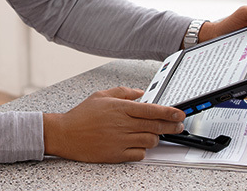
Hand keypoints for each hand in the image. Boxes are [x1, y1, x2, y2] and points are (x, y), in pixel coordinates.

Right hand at [43, 87, 184, 162]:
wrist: (65, 134)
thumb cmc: (81, 115)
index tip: (180, 113)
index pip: (151, 109)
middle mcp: (122, 124)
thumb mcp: (101, 95)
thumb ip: (123, 92)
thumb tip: (141, 93)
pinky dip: (143, 150)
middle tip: (178, 125)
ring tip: (154, 134)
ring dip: (156, 138)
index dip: (169, 111)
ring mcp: (120, 140)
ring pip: (150, 141)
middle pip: (155, 126)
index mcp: (120, 108)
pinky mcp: (117, 154)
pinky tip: (139, 144)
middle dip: (171, 126)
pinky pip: (140, 154)